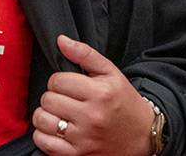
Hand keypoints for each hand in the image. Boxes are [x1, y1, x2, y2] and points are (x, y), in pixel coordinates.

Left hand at [31, 35, 153, 155]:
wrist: (142, 135)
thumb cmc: (124, 102)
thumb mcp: (111, 73)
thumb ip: (85, 54)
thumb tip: (61, 40)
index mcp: (100, 93)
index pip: (57, 80)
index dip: (60, 81)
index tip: (68, 86)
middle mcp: (91, 116)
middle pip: (48, 99)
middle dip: (53, 97)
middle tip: (66, 100)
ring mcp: (84, 138)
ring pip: (42, 120)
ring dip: (45, 115)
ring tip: (59, 114)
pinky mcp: (77, 154)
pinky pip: (44, 142)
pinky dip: (43, 135)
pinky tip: (55, 130)